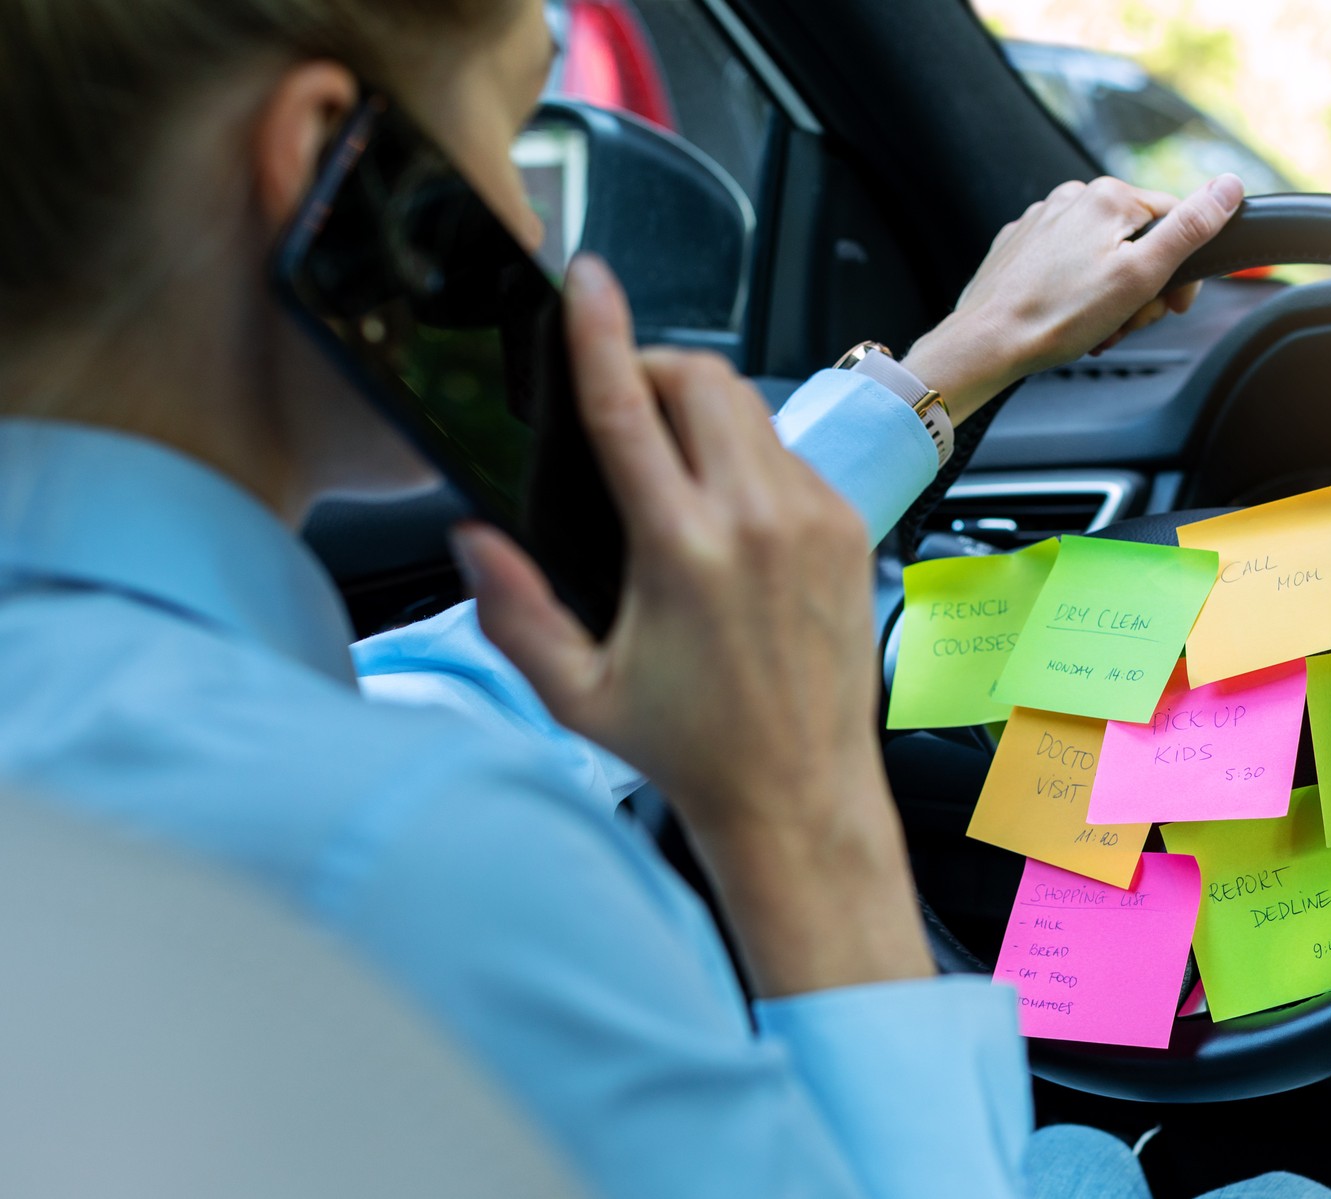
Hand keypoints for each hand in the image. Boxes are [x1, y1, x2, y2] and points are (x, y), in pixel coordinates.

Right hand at [453, 255, 931, 994]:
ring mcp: (812, 518)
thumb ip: (514, 611)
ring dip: (702, 406)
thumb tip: (473, 538)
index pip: (629, 411)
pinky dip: (747, 451)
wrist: (800, 790)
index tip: (584, 281)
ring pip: (751, 406)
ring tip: (668, 457)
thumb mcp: (578, 693)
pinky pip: (787, 451)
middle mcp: (756, 521)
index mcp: (683, 552)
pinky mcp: (846, 527)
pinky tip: (724, 506)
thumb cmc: (690, 747)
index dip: (598, 334)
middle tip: (619, 400)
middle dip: (653, 365)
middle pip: (703, 378)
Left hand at [903, 173, 1244, 421]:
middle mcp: (1072, 198)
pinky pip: (1066, 266)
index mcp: (1108, 197)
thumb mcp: (1140, 275)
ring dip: (1111, 297)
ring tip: (1096, 328)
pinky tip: (1070, 320)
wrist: (987, 343)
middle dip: (1142, 289)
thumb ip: (1190, 229)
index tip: (1173, 306)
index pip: (1175, 221)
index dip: (1182, 270)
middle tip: (1127, 323)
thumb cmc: (1058, 316)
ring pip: (1101, 257)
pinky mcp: (1020, 247)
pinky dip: (1077, 293)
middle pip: (1137, 242)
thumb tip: (1229, 187)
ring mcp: (1042, 221)